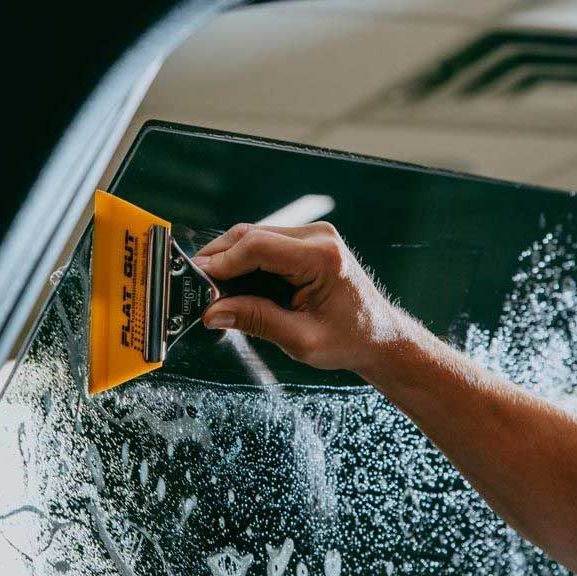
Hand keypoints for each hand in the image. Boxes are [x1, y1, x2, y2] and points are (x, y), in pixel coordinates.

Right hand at [193, 222, 411, 374]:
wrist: (380, 336)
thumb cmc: (350, 340)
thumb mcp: (301, 339)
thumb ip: (256, 321)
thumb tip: (213, 312)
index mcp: (322, 258)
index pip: (257, 246)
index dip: (222, 262)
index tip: (199, 281)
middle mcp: (318, 237)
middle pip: (251, 234)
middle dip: (219, 258)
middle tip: (195, 284)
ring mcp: (313, 236)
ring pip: (254, 235)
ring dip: (229, 258)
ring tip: (210, 286)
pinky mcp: (307, 242)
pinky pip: (265, 242)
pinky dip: (244, 259)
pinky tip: (231, 281)